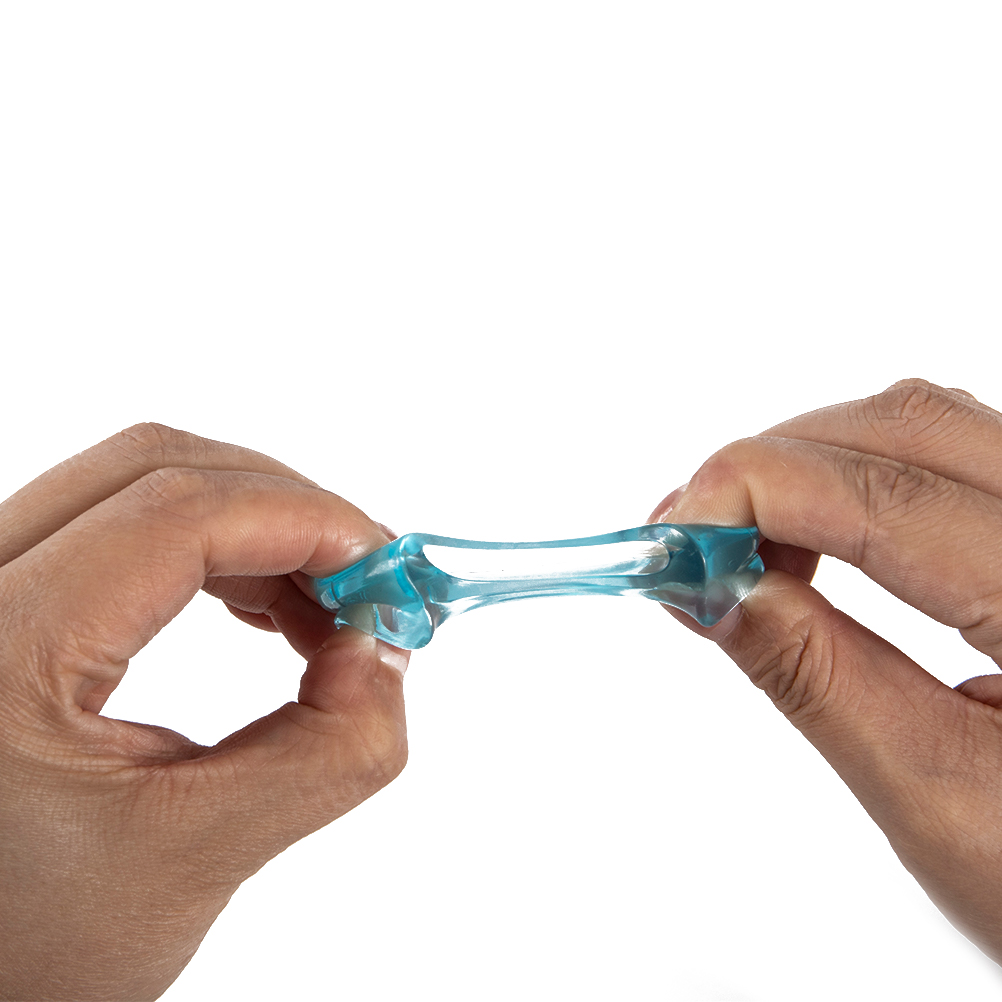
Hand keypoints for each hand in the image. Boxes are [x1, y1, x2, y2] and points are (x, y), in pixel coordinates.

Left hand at [0, 424, 408, 1000]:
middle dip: (289, 513)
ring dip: (257, 529)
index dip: (309, 521)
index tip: (390, 574)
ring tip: (322, 613)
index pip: (176, 515)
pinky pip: (120, 522)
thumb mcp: (197, 860)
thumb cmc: (32, 947)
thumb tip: (382, 647)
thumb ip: (327, 750)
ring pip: (140, 485)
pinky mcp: (3, 594)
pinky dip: (215, 550)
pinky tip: (264, 608)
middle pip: (155, 468)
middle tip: (367, 588)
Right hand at [649, 378, 1001, 962]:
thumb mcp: (942, 800)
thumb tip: (715, 588)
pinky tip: (809, 541)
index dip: (751, 495)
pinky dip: (849, 477)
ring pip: (917, 426)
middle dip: (767, 470)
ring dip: (804, 468)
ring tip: (739, 553)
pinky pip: (941, 453)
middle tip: (689, 549)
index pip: (886, 498)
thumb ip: (822, 680)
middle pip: (901, 428)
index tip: (668, 546)